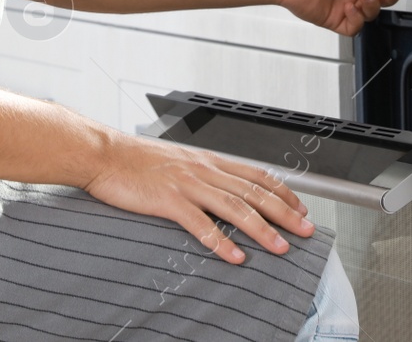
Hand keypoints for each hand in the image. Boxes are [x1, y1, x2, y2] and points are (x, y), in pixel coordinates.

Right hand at [84, 131, 314, 263]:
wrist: (105, 154)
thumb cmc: (136, 160)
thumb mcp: (178, 161)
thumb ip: (201, 173)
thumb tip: (221, 188)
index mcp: (208, 161)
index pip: (256, 175)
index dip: (282, 192)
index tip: (301, 207)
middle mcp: (204, 170)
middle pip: (254, 193)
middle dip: (285, 213)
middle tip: (306, 230)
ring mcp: (188, 185)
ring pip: (235, 208)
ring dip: (262, 230)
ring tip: (280, 247)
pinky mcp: (169, 201)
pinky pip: (201, 225)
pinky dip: (221, 243)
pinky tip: (235, 257)